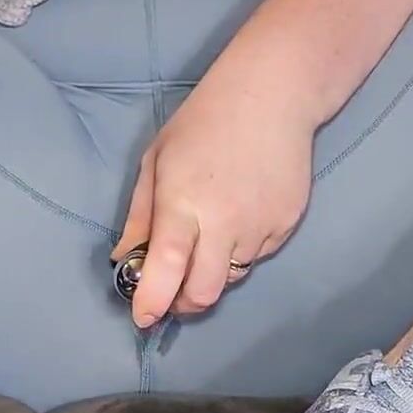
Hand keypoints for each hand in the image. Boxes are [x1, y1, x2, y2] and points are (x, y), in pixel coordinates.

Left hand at [110, 85, 314, 326]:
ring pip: (232, 277)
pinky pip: (258, 256)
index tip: (142, 317)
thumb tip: (125, 259)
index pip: (168, 269)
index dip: (153, 302)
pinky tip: (240, 213)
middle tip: (173, 292)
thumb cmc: (204, 122)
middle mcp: (224, 223)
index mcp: (183, 204)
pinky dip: (241, 250)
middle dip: (184, 303)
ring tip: (209, 233)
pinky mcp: (287, 225)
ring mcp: (260, 226)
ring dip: (213, 271)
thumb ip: (139, 216)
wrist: (273, 95)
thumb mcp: (157, 161)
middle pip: (204, 293)